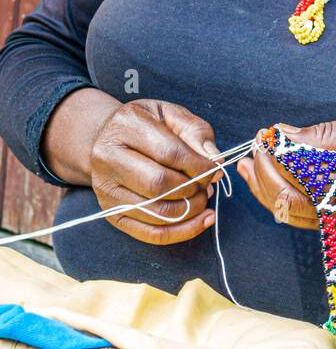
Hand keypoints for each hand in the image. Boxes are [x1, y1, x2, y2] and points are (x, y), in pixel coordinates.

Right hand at [89, 99, 223, 244]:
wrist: (107, 139)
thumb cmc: (146, 125)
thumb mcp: (171, 115)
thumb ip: (196, 132)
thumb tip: (215, 161)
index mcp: (125, 126)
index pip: (169, 153)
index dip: (199, 166)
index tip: (214, 169)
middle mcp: (108, 158)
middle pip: (159, 184)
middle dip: (192, 189)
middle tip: (207, 185)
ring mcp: (106, 189)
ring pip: (156, 212)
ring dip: (190, 210)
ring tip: (202, 198)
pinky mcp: (111, 213)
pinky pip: (151, 233)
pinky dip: (182, 231)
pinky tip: (201, 221)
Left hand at [236, 112, 335, 241]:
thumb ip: (326, 135)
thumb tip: (286, 134)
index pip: (293, 174)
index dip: (271, 155)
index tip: (264, 135)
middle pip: (284, 199)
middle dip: (261, 174)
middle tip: (254, 147)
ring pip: (289, 213)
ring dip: (264, 189)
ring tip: (250, 165)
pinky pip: (302, 217)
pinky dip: (281, 200)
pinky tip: (272, 181)